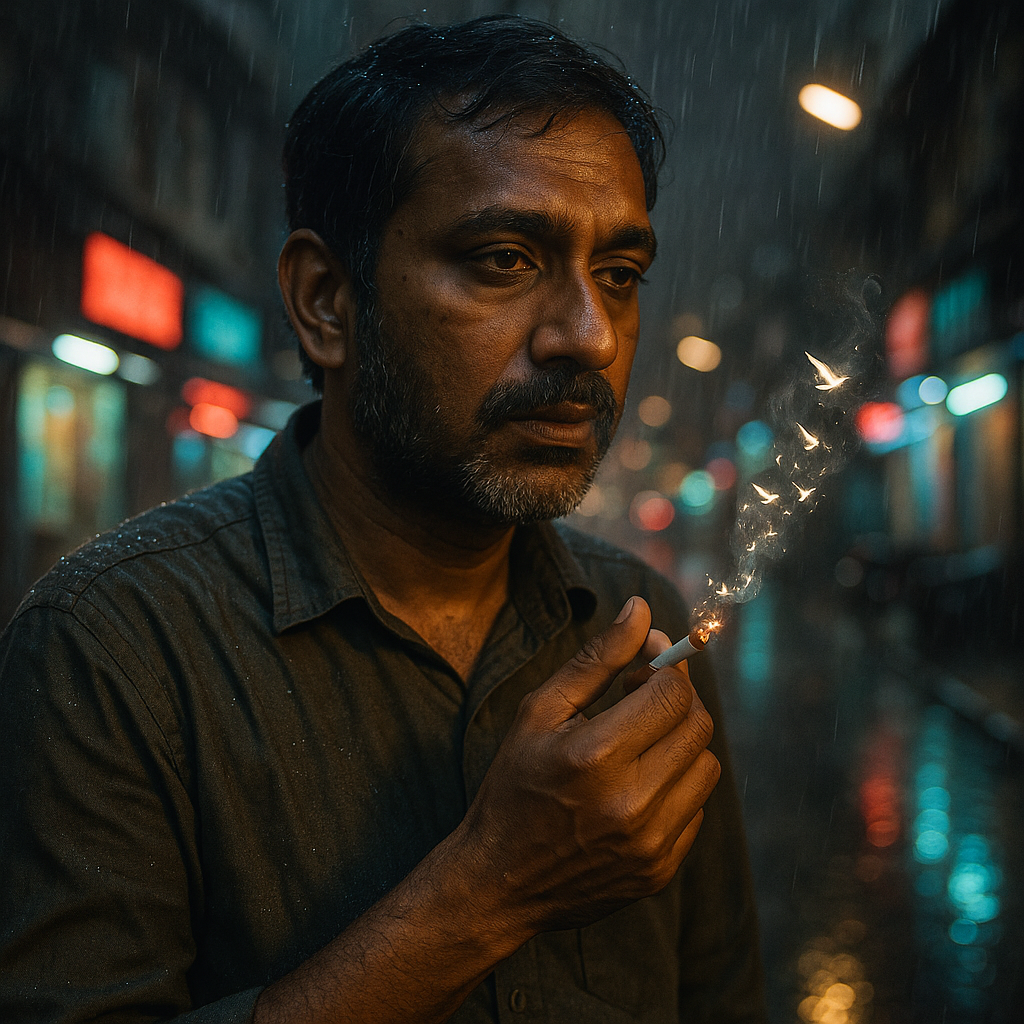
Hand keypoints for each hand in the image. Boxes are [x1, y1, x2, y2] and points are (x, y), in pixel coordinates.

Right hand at [455, 597, 720, 935]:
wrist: (499, 881)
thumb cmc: (514, 785)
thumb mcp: (540, 712)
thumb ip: (597, 658)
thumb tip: (642, 610)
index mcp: (595, 755)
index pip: (671, 693)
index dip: (664, 669)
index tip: (642, 668)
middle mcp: (631, 803)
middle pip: (698, 726)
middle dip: (676, 701)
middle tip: (642, 699)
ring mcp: (650, 843)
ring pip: (706, 766)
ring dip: (681, 744)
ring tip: (639, 745)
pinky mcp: (661, 871)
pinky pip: (697, 809)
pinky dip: (676, 788)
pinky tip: (636, 788)